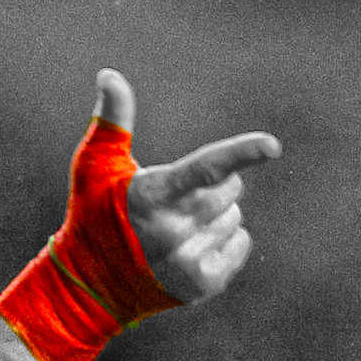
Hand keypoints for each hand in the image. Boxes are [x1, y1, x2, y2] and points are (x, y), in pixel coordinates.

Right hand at [93, 69, 280, 301]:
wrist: (87, 285)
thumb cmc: (93, 214)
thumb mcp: (95, 165)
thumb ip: (112, 119)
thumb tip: (110, 74)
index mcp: (150, 196)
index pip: (205, 169)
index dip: (241, 153)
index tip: (273, 146)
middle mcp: (171, 230)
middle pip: (228, 191)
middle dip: (212, 187)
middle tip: (177, 199)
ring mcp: (188, 260)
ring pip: (234, 216)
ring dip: (214, 216)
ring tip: (176, 228)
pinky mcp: (202, 283)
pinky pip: (240, 242)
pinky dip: (224, 240)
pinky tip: (191, 247)